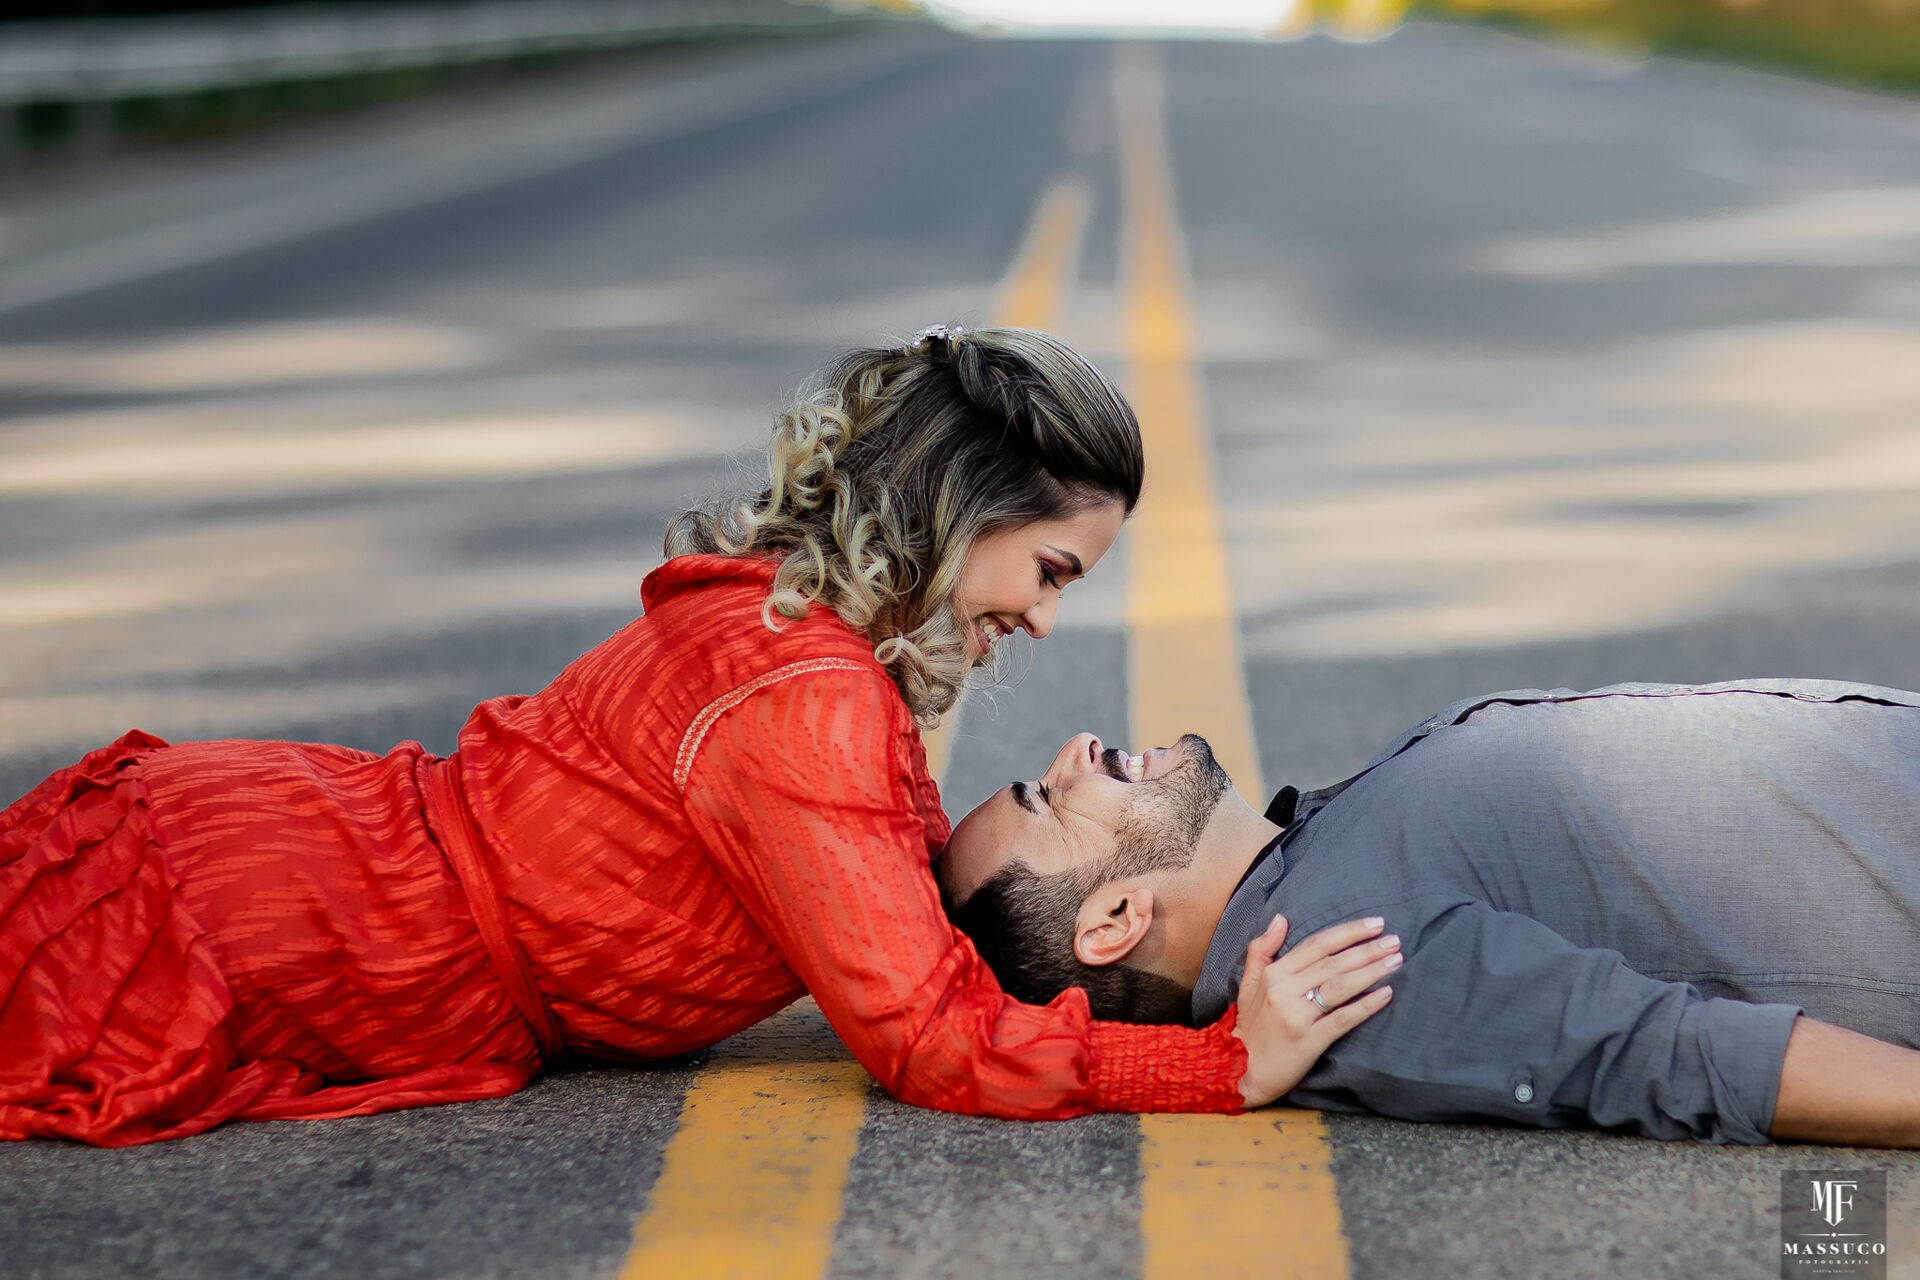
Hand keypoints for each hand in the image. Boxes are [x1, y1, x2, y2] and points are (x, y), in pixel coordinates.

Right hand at [1232, 913, 1399, 1106]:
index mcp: (1274, 974)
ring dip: (1371, 971)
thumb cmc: (1249, 1026)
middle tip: (1396, 941)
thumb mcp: (1247, 983)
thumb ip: (1261, 948)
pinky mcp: (1308, 1041)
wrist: (1238, 1070)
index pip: (1317, 945)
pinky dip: (1365, 1006)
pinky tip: (1386, 994)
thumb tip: (1281, 918)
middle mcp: (1284, 991)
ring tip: (1396, 961)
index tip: (1375, 924)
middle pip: (1333, 963)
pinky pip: (1342, 1020)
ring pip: (1339, 987)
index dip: (1348, 932)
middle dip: (1367, 949)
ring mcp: (1296, 1017)